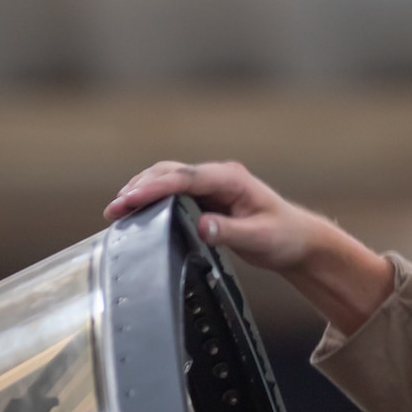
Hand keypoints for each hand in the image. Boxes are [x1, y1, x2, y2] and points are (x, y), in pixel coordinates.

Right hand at [104, 160, 321, 272]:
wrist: (297, 239)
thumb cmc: (284, 236)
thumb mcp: (260, 238)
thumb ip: (229, 232)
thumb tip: (202, 226)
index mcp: (231, 179)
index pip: (185, 178)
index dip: (155, 187)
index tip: (131, 198)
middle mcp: (219, 177)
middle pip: (170, 173)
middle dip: (139, 187)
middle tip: (114, 209)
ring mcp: (212, 185)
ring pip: (168, 179)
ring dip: (141, 190)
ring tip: (116, 210)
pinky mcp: (207, 198)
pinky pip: (173, 192)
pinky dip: (152, 197)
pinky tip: (136, 210)